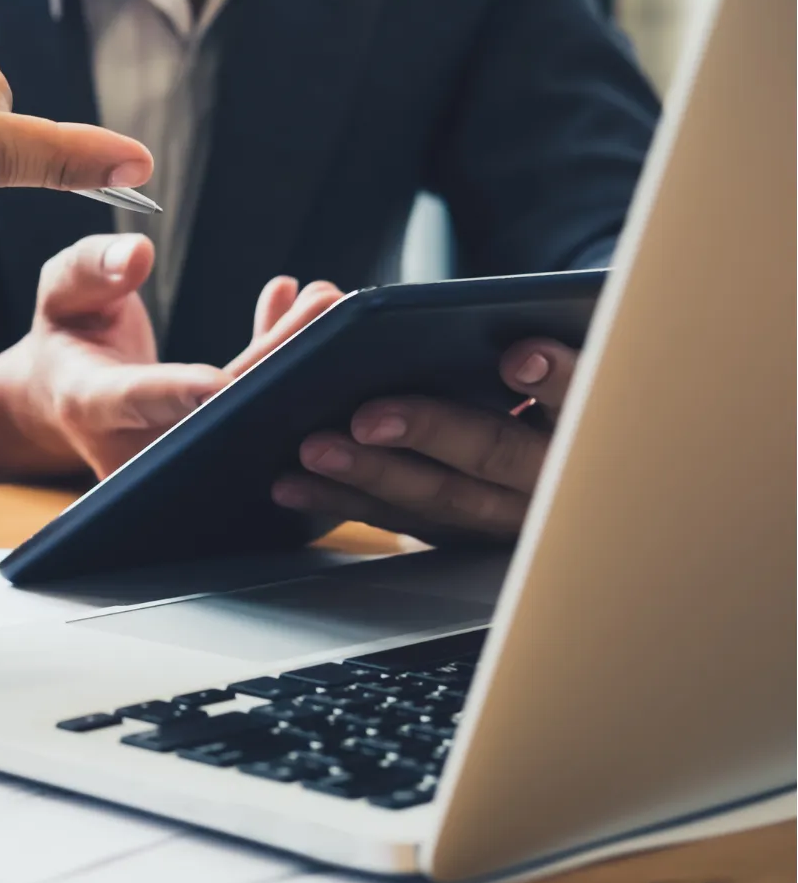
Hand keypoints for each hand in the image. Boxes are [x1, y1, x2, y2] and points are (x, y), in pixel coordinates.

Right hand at [0, 251, 341, 487]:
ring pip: (243, 409)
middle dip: (274, 358)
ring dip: (290, 354)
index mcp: (90, 403)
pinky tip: (291, 305)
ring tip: (327, 300)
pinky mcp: (207, 443)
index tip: (222, 382)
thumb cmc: (63, 338)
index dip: (181, 393)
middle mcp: (138, 440)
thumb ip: (90, 269)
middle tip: (325, 308)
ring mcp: (177, 451)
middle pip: (214, 408)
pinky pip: (250, 405)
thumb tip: (137, 254)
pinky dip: (275, 357)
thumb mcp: (60, 293)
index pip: (138, 399)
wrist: (63, 396)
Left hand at [272, 339, 578, 540]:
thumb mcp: (575, 362)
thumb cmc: (562, 391)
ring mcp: (499, 516)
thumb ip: (555, 354)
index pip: (583, 397)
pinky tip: (291, 482)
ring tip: (311, 450)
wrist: (573, 478)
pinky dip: (341, 499)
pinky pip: (396, 518)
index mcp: (591, 426)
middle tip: (367, 417)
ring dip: (368, 477)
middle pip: (493, 455)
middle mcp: (548, 481)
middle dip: (428, 432)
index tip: (518, 357)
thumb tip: (517, 350)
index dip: (556, 378)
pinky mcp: (454, 532)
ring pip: (436, 499)